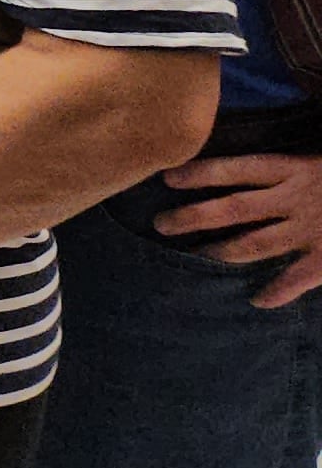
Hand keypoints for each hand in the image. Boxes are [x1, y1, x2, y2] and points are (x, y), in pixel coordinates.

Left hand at [158, 151, 321, 306]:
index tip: (166, 177)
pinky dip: (278, 292)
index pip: (237, 170)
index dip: (200, 173)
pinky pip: (297, 278)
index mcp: (295, 169)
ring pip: (255, 244)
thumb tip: (258, 167)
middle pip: (234, 208)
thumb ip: (294, 167)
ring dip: (221, 254)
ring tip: (192, 260)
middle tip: (160, 224)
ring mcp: (312, 229)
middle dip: (194, 217)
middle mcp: (296, 199)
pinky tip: (257, 301)